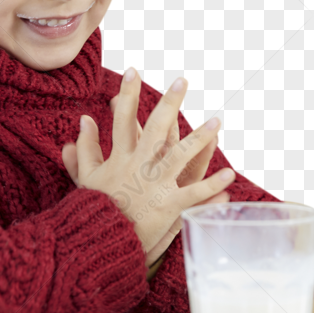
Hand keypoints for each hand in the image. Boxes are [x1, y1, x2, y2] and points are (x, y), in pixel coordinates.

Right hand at [61, 69, 234, 267]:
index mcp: (120, 158)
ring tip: (217, 120)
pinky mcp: (169, 206)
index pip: (123, 119)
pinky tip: (230, 176)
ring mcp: (156, 185)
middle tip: (181, 81)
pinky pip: (195, 194)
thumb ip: (84, 147)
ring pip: (181, 154)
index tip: (133, 70)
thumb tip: (83, 120)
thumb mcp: (86, 176)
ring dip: (201, 137)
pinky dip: (213, 186)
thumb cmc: (93, 209)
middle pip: (156, 128)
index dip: (127, 94)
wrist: (99, 242)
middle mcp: (139, 166)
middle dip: (169, 102)